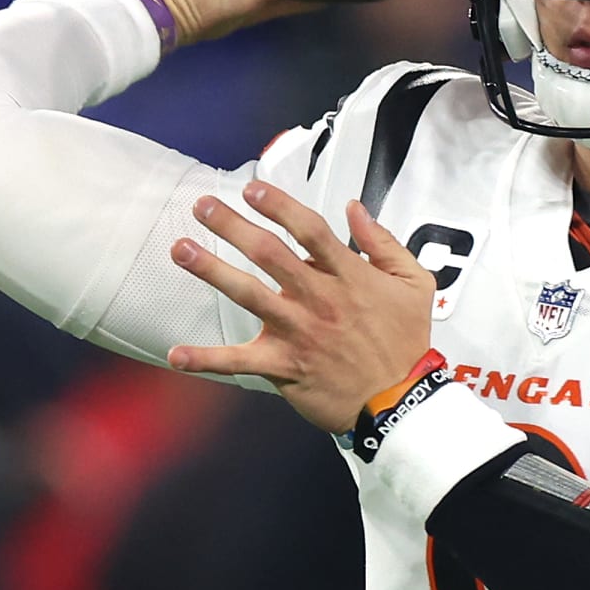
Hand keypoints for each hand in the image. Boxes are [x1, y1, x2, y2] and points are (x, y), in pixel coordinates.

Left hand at [164, 181, 436, 432]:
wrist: (400, 401)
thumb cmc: (407, 341)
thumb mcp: (414, 283)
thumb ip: (383, 243)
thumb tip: (354, 208)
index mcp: (348, 275)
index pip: (309, 229)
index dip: (278, 205)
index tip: (252, 188)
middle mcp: (318, 298)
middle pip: (268, 253)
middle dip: (232, 225)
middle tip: (202, 205)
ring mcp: (298, 332)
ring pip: (248, 294)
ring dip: (211, 270)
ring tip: (180, 249)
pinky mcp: (284, 366)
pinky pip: (240, 363)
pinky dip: (206, 361)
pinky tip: (175, 356)